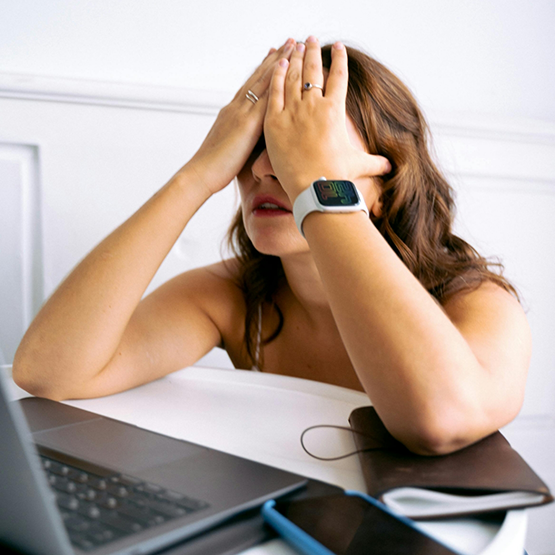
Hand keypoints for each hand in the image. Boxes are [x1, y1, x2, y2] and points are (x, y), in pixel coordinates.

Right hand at [182, 39, 295, 197]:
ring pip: (263, 81)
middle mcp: (236, 108)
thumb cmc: (214, 169)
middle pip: (258, 78)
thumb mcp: (229, 148)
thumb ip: (241, 139)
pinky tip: (287, 69)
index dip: (264, 71)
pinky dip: (276, 81)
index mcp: (231, 114)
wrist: (201, 173)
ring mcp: (241, 113)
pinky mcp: (247, 123)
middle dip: (275, 59)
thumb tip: (249, 141)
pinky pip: (265, 97)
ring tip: (292, 46)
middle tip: (289, 42)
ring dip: (279, 63)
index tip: (276, 56)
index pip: (250, 87)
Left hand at [264, 37, 390, 202]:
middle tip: (312, 39)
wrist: (315, 188)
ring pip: (293, 77)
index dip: (339, 59)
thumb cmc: (337, 177)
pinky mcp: (274, 122)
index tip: (338, 47)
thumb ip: (374, 162)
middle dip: (313, 51)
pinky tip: (278, 63)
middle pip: (314, 70)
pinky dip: (277, 75)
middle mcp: (314, 106)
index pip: (339, 77)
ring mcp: (293, 112)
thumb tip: (389, 166)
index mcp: (335, 111)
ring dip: (295, 58)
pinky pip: (274, 92)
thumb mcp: (359, 165)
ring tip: (295, 46)